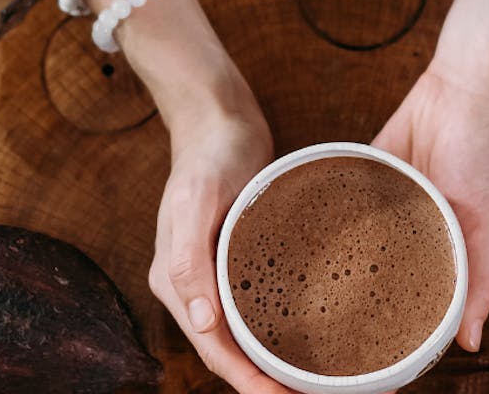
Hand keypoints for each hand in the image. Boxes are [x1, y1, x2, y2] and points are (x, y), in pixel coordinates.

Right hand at [149, 117, 296, 393]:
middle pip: (227, 350)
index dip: (246, 380)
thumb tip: (202, 322)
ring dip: (271, 360)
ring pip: (242, 334)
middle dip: (263, 380)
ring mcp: (213, 275)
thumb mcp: (196, 200)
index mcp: (175, 281)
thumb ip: (188, 261)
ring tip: (313, 379)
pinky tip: (308, 334)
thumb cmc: (209, 155)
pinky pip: (254, 306)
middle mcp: (192, 286)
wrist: (218, 120)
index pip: (212, 349)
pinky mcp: (235, 260)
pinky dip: (276, 327)